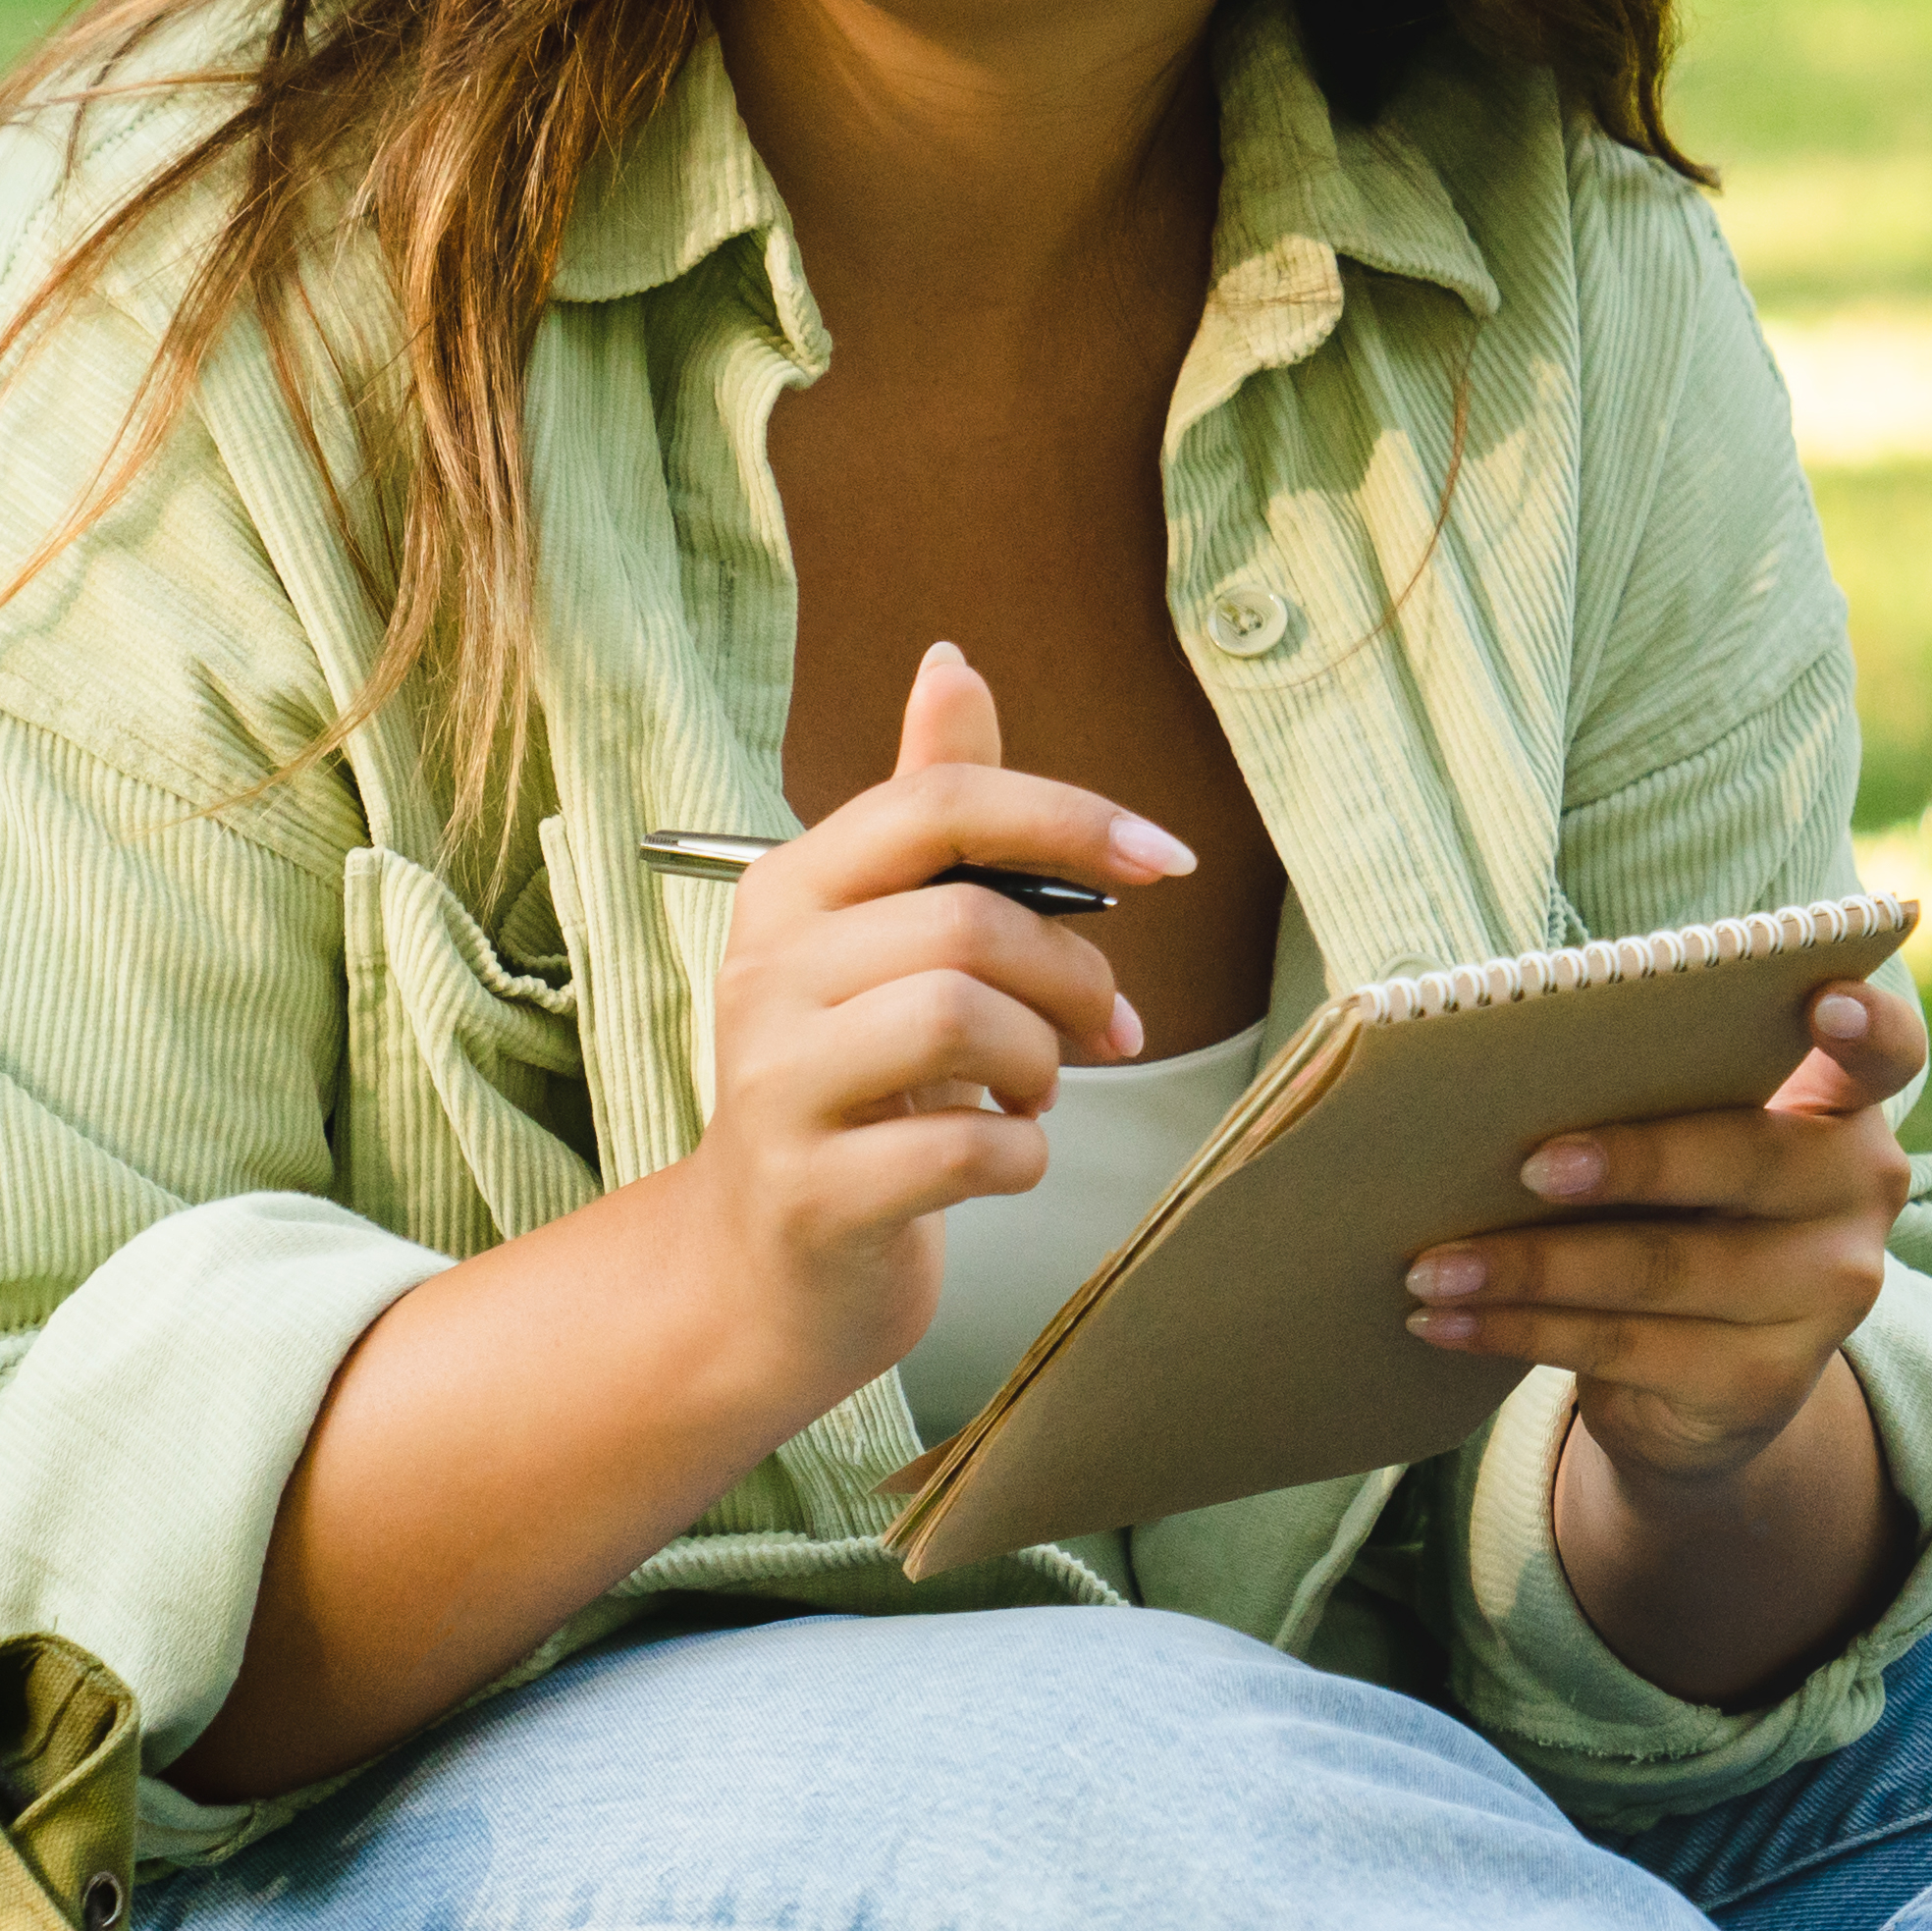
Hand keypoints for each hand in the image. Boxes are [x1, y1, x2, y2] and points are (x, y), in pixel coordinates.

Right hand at [673, 639, 1187, 1405]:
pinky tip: (1003, 1158)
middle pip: (969, 923)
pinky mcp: (810, 1193)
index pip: (936, 801)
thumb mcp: (882, 938)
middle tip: (1104, 1030)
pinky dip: (1023, 1158)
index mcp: (791, 890)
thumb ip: (925, 811)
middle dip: (1074, 978)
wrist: (764, 1267)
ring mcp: (776, 1085)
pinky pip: (963, 1149)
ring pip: (961, 1019)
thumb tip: (951, 662)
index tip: (1167, 861)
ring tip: (1033, 1096)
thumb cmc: (852, 1087)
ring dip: (1043, 1064)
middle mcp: (766, 974)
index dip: (1069, 817)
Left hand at [1403, 974, 1926, 1494]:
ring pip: (1664, 1268)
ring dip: (1529, 1267)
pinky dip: (1520, 1332)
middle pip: (1750, 1159)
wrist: (1709, 1387)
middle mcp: (1860, 1197)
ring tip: (1429, 1267)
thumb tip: (1496, 1076)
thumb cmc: (1677, 1215)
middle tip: (1527, 1164)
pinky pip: (1624, 1348)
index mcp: (1844, 1110)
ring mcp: (1825, 1297)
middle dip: (1631, 1160)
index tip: (1822, 998)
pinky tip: (1445, 1323)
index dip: (1868, 1020)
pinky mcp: (1765, 1382)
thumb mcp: (1686, 1148)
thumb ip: (1651, 1098)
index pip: (1889, 1051)